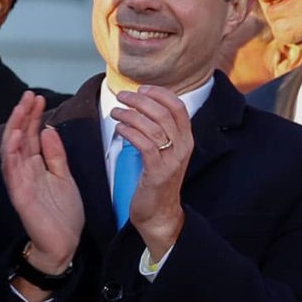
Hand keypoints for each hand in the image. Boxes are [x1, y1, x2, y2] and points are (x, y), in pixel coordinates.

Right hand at [0, 89, 83, 279]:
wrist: (63, 244)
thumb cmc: (62, 214)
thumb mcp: (64, 177)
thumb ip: (55, 155)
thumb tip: (47, 130)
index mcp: (35, 167)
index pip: (30, 136)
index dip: (32, 116)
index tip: (37, 98)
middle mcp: (24, 172)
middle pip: (19, 138)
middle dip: (22, 116)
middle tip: (28, 95)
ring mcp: (20, 183)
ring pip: (12, 150)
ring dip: (15, 128)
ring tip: (21, 108)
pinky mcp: (20, 195)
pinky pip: (13, 171)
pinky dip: (13, 153)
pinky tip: (16, 136)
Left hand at [111, 85, 193, 259]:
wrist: (159, 213)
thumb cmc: (155, 182)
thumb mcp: (162, 153)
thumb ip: (157, 133)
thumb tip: (140, 111)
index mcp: (186, 139)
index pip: (178, 107)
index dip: (160, 93)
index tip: (141, 88)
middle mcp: (183, 146)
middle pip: (164, 113)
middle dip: (141, 100)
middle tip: (122, 96)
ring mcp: (172, 159)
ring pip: (154, 127)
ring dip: (131, 115)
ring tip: (115, 111)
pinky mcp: (158, 172)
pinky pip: (145, 145)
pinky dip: (130, 132)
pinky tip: (119, 129)